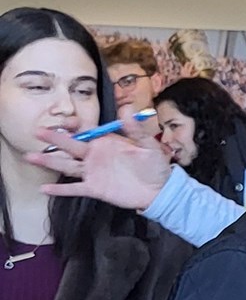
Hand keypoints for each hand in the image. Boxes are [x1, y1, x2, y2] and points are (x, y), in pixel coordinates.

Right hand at [28, 104, 172, 210]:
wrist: (160, 190)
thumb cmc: (154, 166)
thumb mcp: (148, 146)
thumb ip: (136, 129)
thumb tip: (127, 109)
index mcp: (105, 141)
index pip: (85, 130)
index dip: (74, 125)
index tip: (67, 123)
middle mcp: (94, 155)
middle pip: (70, 145)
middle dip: (54, 138)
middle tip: (38, 131)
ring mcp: (92, 172)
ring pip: (66, 165)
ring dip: (49, 161)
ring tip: (30, 157)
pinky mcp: (94, 188)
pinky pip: (74, 188)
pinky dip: (60, 189)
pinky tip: (44, 189)